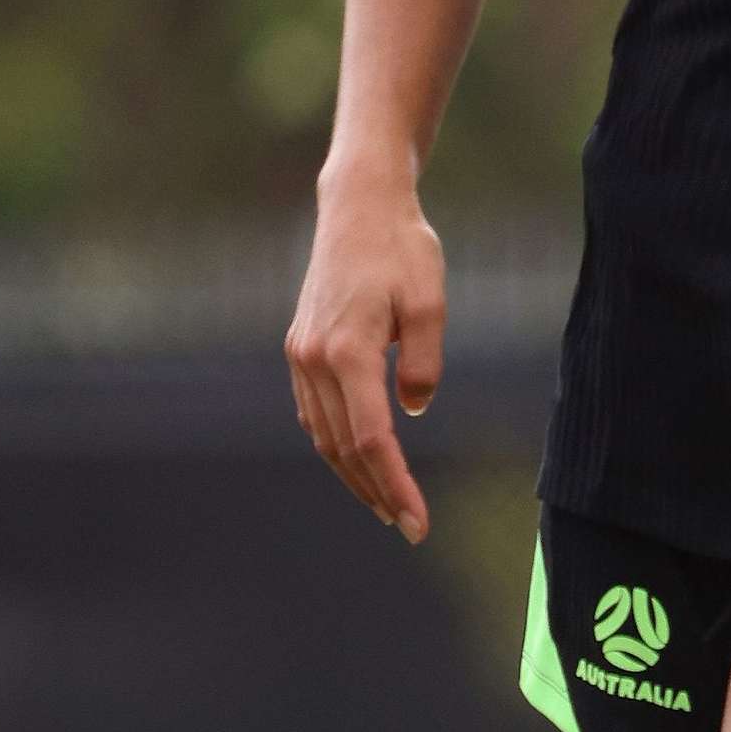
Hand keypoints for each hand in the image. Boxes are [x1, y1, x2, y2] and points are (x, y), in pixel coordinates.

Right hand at [283, 179, 446, 541]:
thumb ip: (424, 363)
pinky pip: (313, 411)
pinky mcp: (300, 347)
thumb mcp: (430, 302)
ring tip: (385, 503)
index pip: (371, 439)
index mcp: (347, 351)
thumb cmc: (402, 248)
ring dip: (352, 473)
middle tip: (407, 525)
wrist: (359, 206)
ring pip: (322, 434)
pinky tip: (357, 458)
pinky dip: (334, 442)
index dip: (396, 485)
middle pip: (342, 447)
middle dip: (375, 491)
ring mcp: (301, 354)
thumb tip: (412, 411)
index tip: (418, 521)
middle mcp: (314, 359)